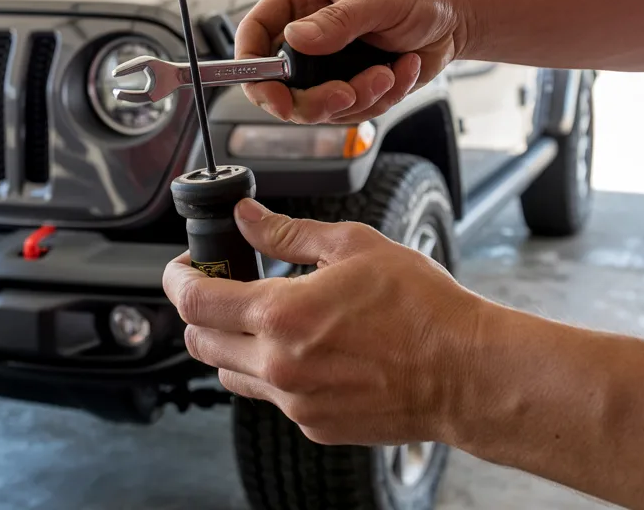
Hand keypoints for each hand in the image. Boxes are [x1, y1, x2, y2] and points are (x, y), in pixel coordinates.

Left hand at [162, 198, 486, 446]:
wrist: (465, 372)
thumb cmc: (422, 308)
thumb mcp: (353, 247)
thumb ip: (287, 234)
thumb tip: (246, 217)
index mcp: (281, 315)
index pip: (194, 301)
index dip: (178, 278)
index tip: (185, 266)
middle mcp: (279, 366)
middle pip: (200, 342)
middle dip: (199, 310)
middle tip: (221, 286)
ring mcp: (295, 403)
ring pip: (229, 374)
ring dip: (232, 343)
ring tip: (266, 317)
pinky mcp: (314, 426)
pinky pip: (270, 398)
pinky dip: (271, 371)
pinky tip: (305, 349)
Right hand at [235, 0, 468, 123]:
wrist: (458, 14)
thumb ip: (337, 21)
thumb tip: (296, 39)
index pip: (255, 35)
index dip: (253, 69)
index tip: (274, 95)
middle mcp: (308, 32)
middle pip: (280, 85)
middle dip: (315, 100)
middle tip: (348, 94)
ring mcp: (327, 63)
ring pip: (316, 105)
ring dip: (357, 99)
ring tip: (389, 73)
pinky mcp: (349, 83)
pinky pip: (350, 112)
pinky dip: (379, 100)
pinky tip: (401, 72)